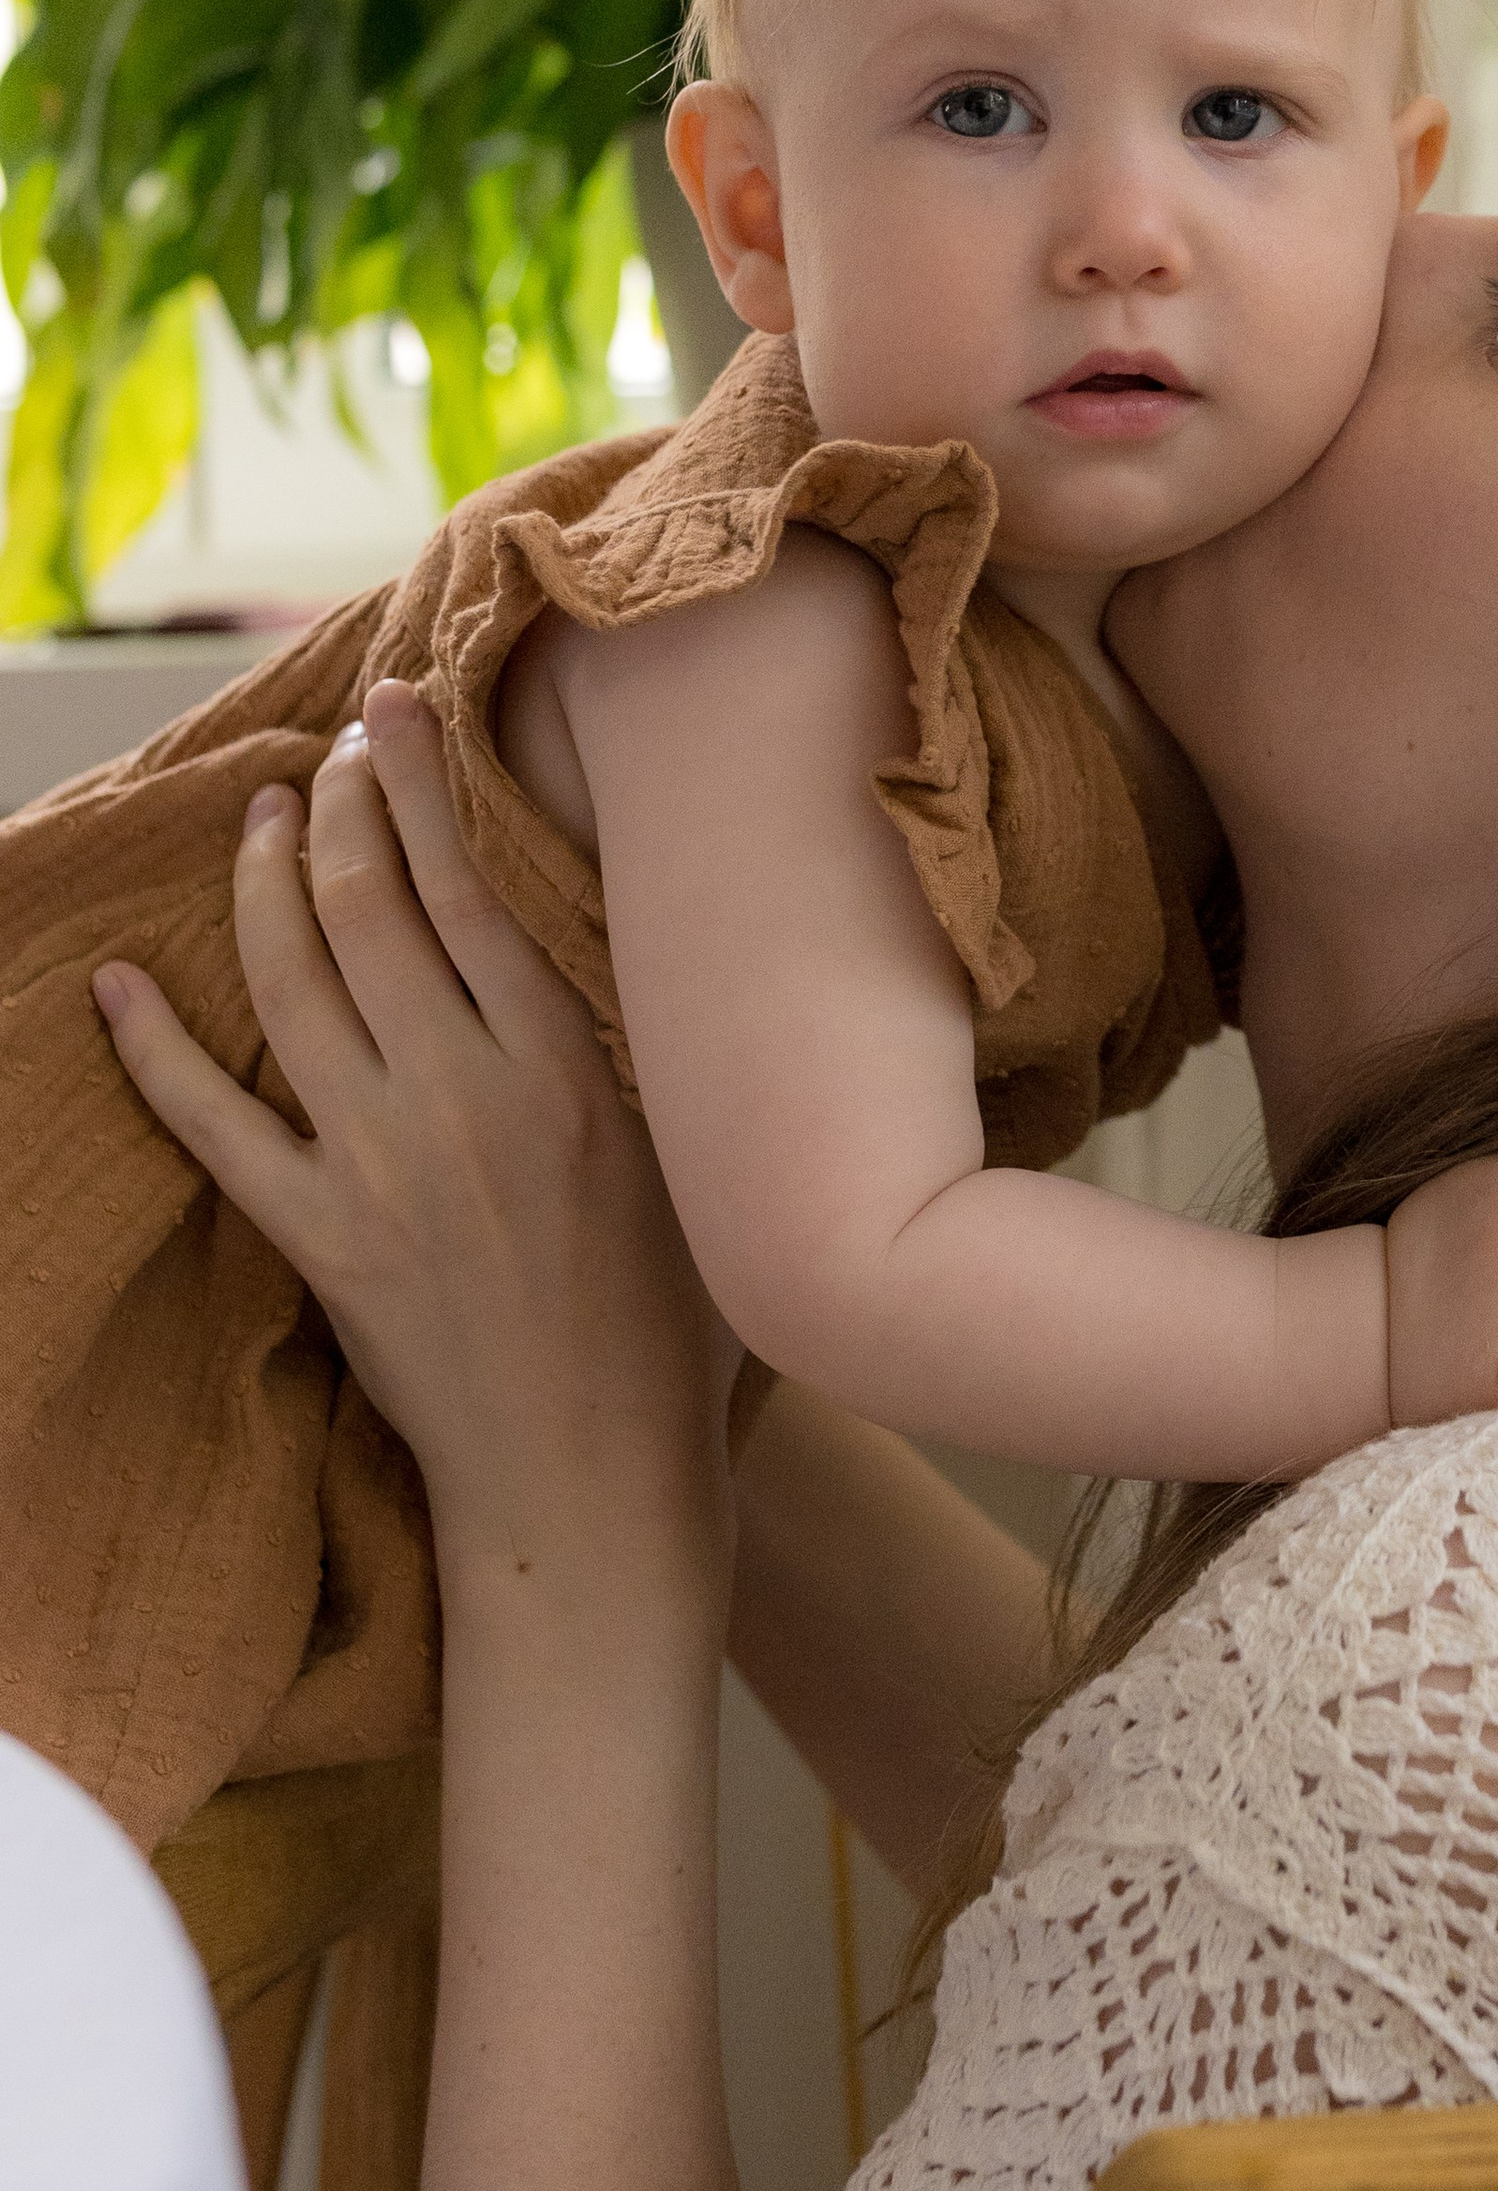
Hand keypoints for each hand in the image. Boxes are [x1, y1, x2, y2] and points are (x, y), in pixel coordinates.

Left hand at [92, 679, 737, 1605]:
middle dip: (345, 807)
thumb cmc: (673, 1329)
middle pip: (373, 911)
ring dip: (266, 887)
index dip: (424, 788)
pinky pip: (210, 1128)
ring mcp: (376, 1169)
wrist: (593, 1478)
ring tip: (262, 820)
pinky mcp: (318, 1241)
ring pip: (291, 987)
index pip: (470, 891)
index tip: (398, 712)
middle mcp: (461, 1100)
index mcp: (563, 1071)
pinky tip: (116, 989)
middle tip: (334, 749)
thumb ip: (629, 1051)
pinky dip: (153, 1053)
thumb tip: (595, 944)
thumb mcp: (689, 1159)